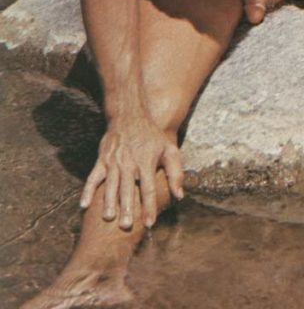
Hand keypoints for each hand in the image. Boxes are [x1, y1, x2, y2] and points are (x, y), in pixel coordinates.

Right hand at [80, 114, 183, 229]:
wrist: (129, 116)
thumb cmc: (152, 137)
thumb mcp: (169, 150)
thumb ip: (175, 173)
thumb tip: (180, 196)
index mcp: (146, 162)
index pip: (148, 189)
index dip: (149, 207)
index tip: (149, 224)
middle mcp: (129, 164)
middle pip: (128, 189)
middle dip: (127, 208)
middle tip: (126, 227)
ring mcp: (113, 162)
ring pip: (110, 186)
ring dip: (108, 203)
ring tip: (108, 219)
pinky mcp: (101, 160)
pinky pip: (92, 177)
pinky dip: (87, 191)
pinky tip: (83, 205)